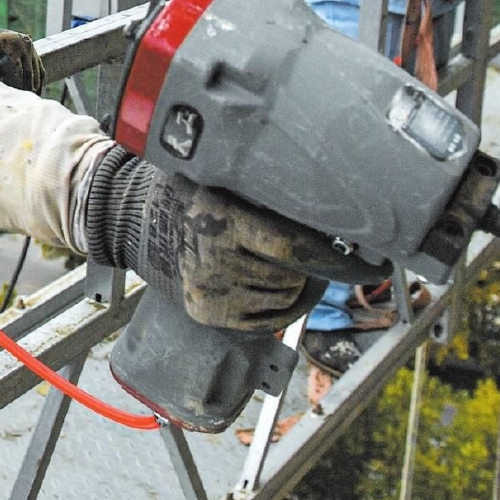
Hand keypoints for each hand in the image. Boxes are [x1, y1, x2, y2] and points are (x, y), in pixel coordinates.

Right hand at [141, 176, 379, 330]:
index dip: (328, 254)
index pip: (289, 245)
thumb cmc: (191, 194)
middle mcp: (212, 258)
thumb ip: (264, 188)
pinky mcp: (206, 312)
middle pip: (290, 276)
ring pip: (282, 298)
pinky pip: (264, 319)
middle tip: (311, 255)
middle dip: (307, 269)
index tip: (364, 258)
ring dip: (293, 286)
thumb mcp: (224, 179)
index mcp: (220, 219)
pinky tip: (271, 288)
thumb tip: (334, 197)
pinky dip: (279, 308)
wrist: (135, 219)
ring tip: (280, 266)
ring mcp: (208, 290)